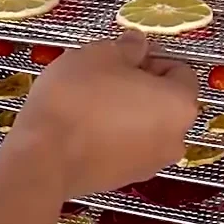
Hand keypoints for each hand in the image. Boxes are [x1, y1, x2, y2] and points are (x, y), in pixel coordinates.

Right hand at [5, 32, 198, 196]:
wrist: (42, 157)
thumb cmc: (78, 98)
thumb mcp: (102, 54)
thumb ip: (128, 47)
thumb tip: (137, 44)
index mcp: (180, 105)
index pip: (180, 70)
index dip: (152, 57)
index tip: (125, 54)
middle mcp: (175, 139)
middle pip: (165, 100)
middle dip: (140, 84)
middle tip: (106, 74)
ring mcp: (150, 165)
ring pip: (145, 125)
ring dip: (125, 109)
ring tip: (90, 99)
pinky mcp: (123, 179)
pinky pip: (127, 146)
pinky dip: (113, 133)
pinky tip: (84, 123)